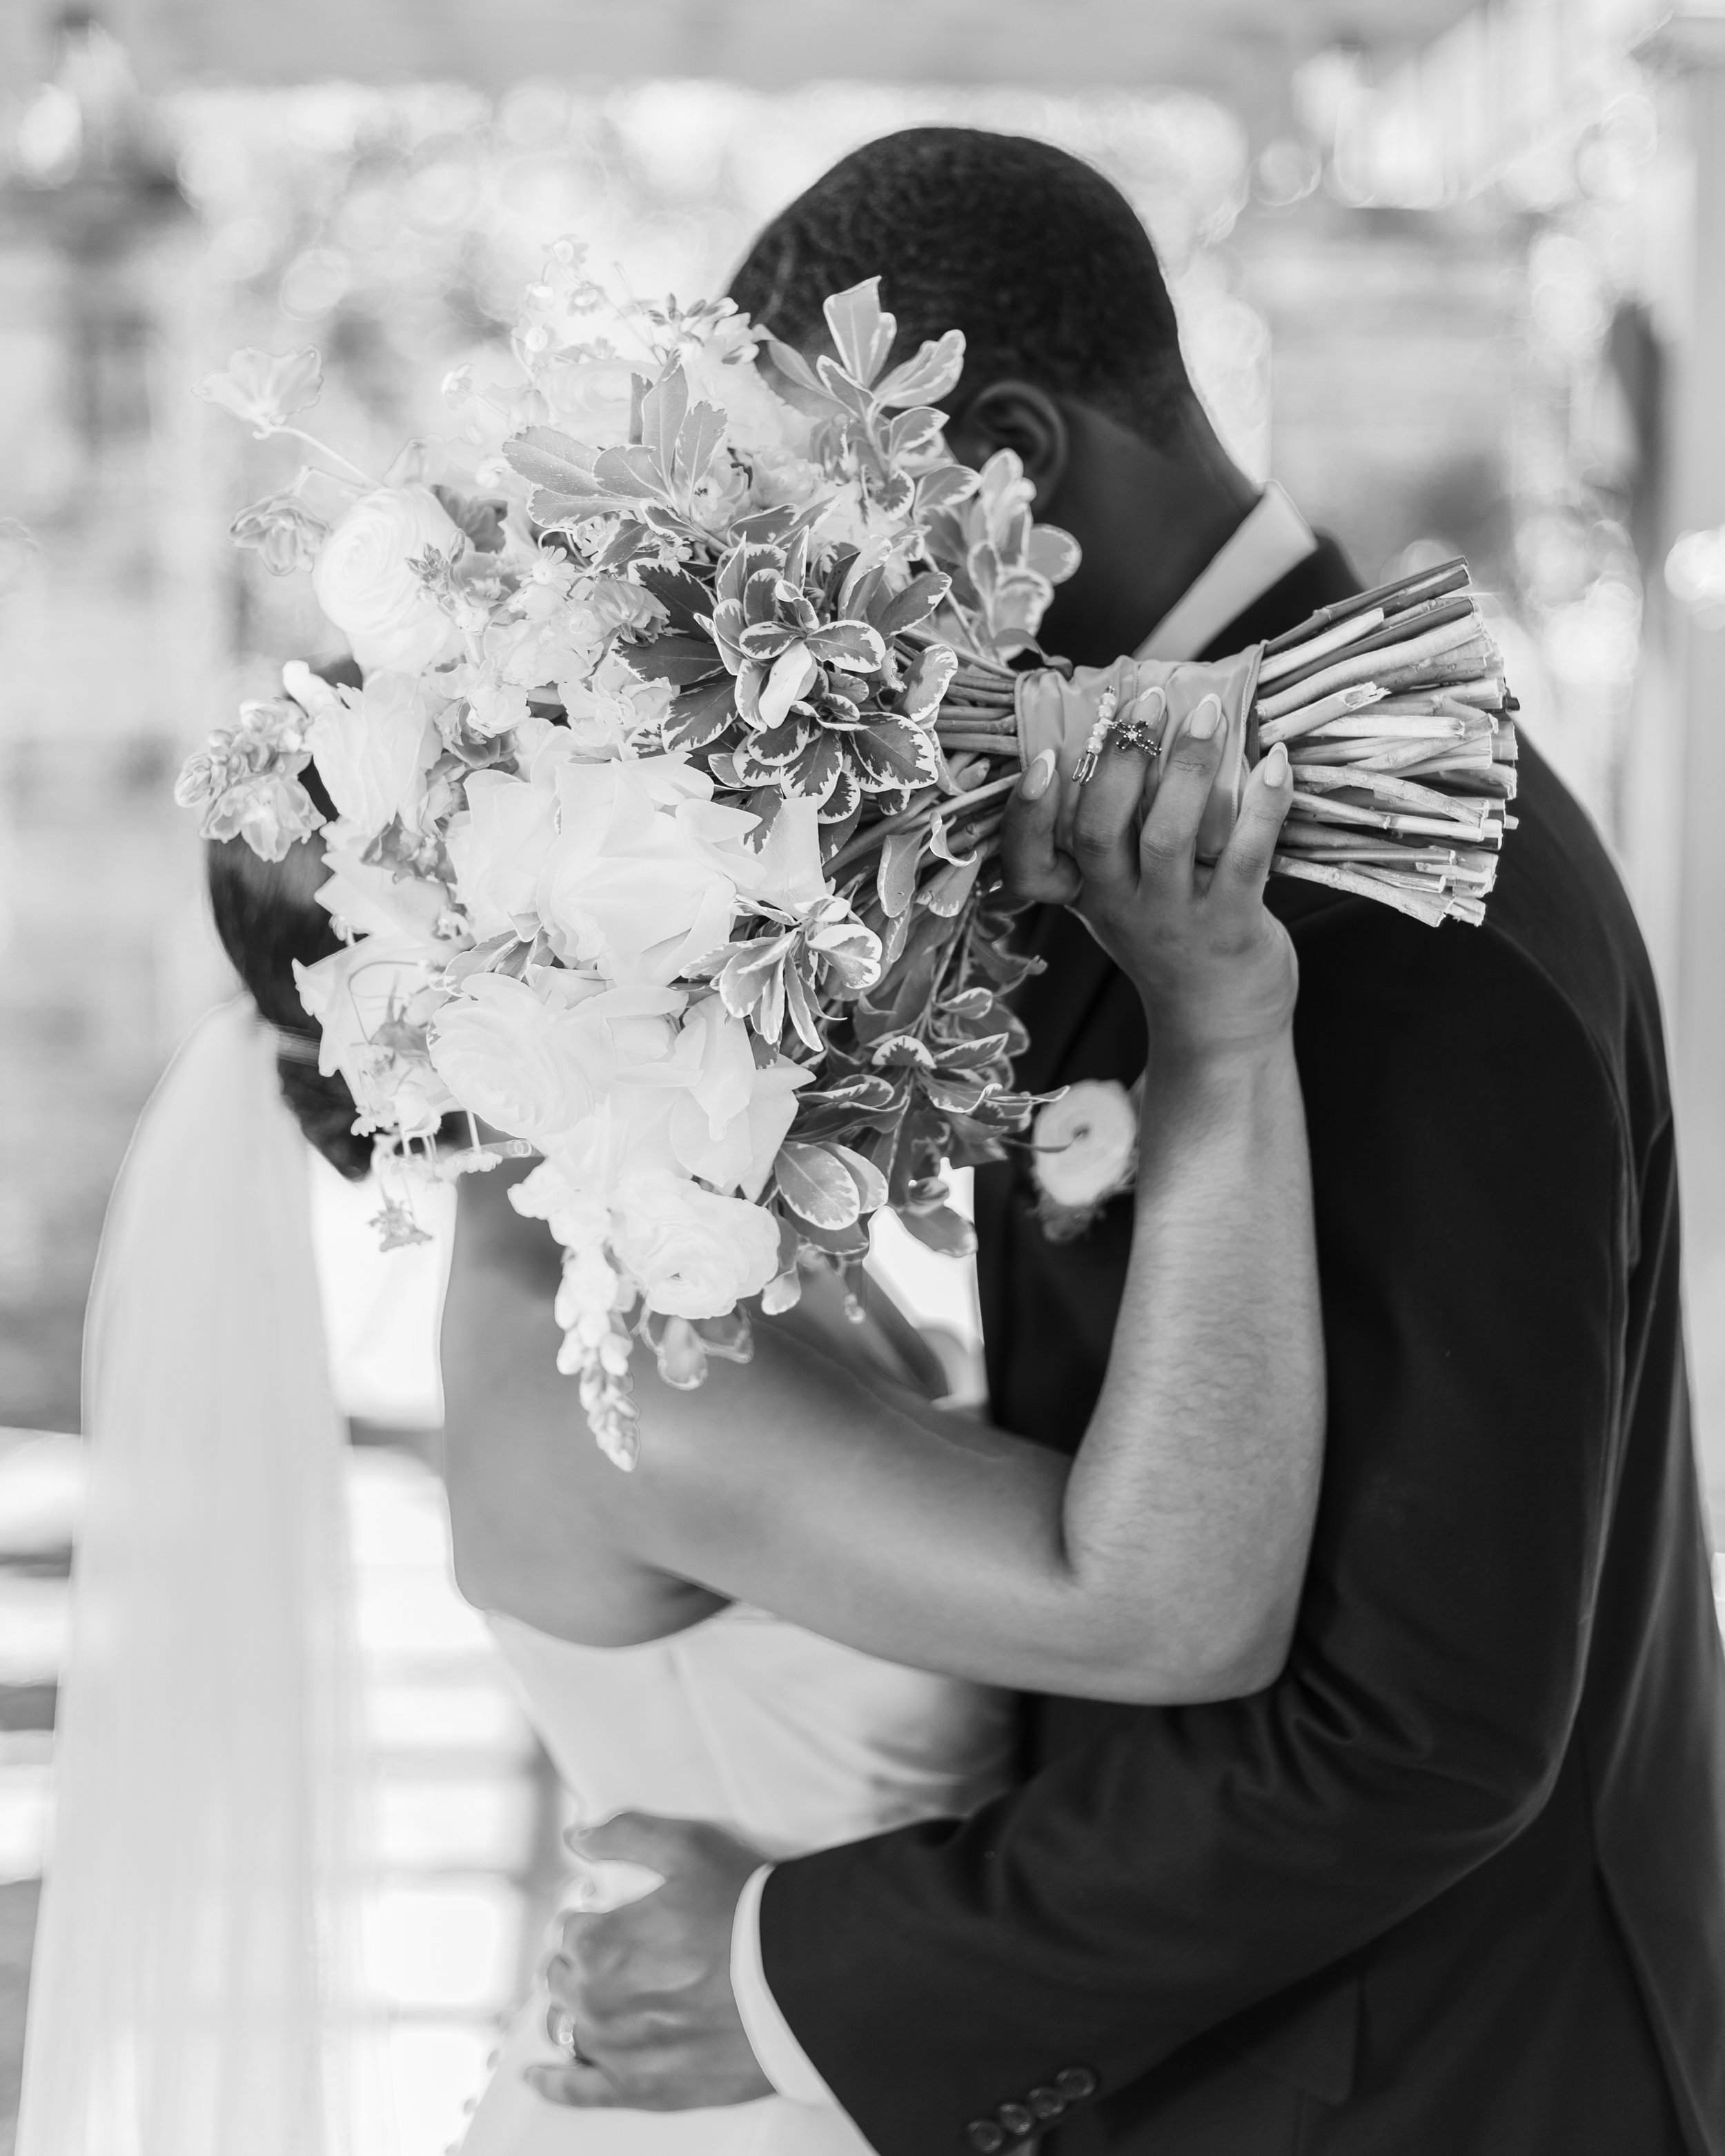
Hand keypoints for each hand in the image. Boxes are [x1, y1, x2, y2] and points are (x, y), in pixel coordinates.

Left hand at [527, 1812, 772, 2111]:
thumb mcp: (686, 1847)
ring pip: (567, 2027)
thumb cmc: (744, 1909)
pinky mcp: (640, 2087)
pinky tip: (538, 2077)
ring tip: (604, 1998)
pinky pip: (579, 2091)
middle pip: (562, 1978)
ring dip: (576, 2009)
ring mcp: (615, 2050)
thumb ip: (623, 1835)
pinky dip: (553, 2083)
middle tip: (624, 1954)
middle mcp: (595, 2000)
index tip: (622, 1918)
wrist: (798, 1980)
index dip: (595, 1919)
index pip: (569, 1929)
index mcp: (598, 1942)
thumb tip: (576, 1837)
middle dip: (582, 1963)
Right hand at [1002, 693, 1296, 1059]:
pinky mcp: (1231, 928)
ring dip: (1189, 770)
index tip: (1043, 759)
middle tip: (1148, 701)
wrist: (1219, 1026)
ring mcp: (1173, 920)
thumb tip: (1141, 732)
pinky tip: (1277, 763)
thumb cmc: (1173, 942)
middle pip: (1100, 831)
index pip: (1029, 866)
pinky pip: (1246, 858)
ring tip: (1210, 714)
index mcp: (1086, 895)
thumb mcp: (1127, 897)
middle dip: (1121, 760)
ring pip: (1168, 838)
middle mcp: (1119, 908)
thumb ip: (1122, 837)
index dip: (1028, 814)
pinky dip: (1264, 805)